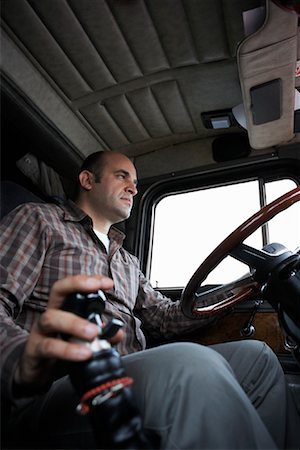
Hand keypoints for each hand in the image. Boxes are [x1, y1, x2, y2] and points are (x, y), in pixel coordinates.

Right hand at [13, 275, 122, 394]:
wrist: (36, 372)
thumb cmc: (59, 350)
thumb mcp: (82, 340)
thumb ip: (102, 336)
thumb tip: (117, 334)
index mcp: (63, 308)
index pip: (72, 286)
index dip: (88, 280)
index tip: (108, 283)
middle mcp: (51, 314)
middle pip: (58, 290)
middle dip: (78, 286)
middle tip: (99, 293)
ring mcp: (40, 331)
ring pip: (51, 318)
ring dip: (75, 323)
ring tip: (94, 333)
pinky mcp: (34, 350)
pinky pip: (49, 347)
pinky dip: (68, 350)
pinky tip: (84, 354)